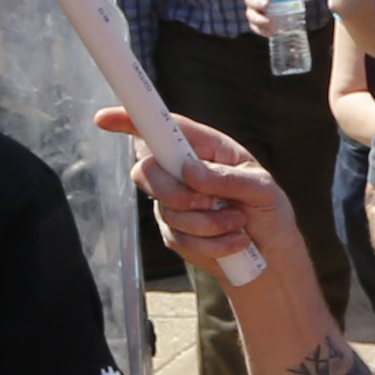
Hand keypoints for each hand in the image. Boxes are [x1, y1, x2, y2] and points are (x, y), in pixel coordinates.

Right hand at [91, 105, 299, 277]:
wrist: (270, 255)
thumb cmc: (269, 210)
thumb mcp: (260, 188)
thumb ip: (225, 179)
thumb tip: (189, 172)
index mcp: (205, 147)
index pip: (162, 127)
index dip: (131, 120)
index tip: (104, 118)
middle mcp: (183, 170)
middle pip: (149, 172)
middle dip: (179, 193)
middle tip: (213, 203)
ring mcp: (174, 201)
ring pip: (167, 210)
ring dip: (208, 223)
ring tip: (237, 223)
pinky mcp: (174, 231)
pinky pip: (177, 237)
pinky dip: (210, 243)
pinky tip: (233, 241)